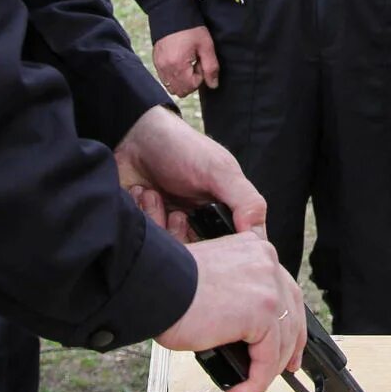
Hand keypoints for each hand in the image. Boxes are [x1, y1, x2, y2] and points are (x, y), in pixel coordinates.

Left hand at [115, 105, 267, 241]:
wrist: (133, 135)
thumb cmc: (180, 148)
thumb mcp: (218, 170)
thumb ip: (245, 200)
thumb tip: (257, 237)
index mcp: (224, 215)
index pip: (233, 250)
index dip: (222, 252)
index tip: (205, 239)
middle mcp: (199, 226)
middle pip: (198, 256)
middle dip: (182, 235)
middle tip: (177, 212)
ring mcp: (170, 229)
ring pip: (170, 250)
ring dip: (158, 220)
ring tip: (153, 194)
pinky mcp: (146, 231)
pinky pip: (145, 243)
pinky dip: (142, 217)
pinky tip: (139, 194)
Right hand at [153, 25, 219, 96]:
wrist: (171, 12)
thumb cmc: (190, 28)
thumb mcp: (206, 46)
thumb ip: (211, 67)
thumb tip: (213, 85)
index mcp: (178, 65)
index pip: (191, 86)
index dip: (200, 77)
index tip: (201, 62)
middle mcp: (166, 69)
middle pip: (180, 91)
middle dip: (191, 81)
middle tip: (195, 64)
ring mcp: (159, 66)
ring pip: (171, 87)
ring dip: (182, 80)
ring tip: (187, 63)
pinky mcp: (156, 61)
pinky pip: (164, 79)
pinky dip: (173, 76)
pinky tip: (179, 61)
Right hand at [155, 232, 307, 391]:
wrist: (154, 286)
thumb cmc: (168, 285)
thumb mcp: (211, 279)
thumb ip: (235, 293)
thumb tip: (243, 330)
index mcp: (254, 250)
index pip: (283, 289)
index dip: (287, 319)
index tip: (287, 340)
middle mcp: (266, 262)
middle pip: (292, 311)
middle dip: (290, 346)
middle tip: (285, 368)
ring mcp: (268, 286)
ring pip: (282, 340)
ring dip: (265, 372)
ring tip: (245, 388)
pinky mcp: (263, 312)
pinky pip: (267, 358)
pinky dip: (255, 381)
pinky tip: (239, 391)